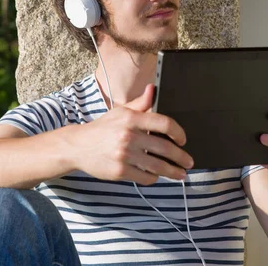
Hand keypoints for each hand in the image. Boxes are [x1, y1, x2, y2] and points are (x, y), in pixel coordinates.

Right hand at [69, 84, 193, 184]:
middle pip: (165, 148)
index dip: (178, 133)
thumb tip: (153, 89)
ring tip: (180, 174)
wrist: (78, 146)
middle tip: (188, 162)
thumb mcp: (120, 112)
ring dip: (173, 172)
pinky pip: (145, 177)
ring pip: (157, 166)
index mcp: (131, 118)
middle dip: (181, 157)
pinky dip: (153, 177)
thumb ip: (140, 103)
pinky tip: (157, 176)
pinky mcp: (120, 171)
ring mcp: (124, 155)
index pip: (164, 123)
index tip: (183, 140)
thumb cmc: (103, 128)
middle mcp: (129, 136)